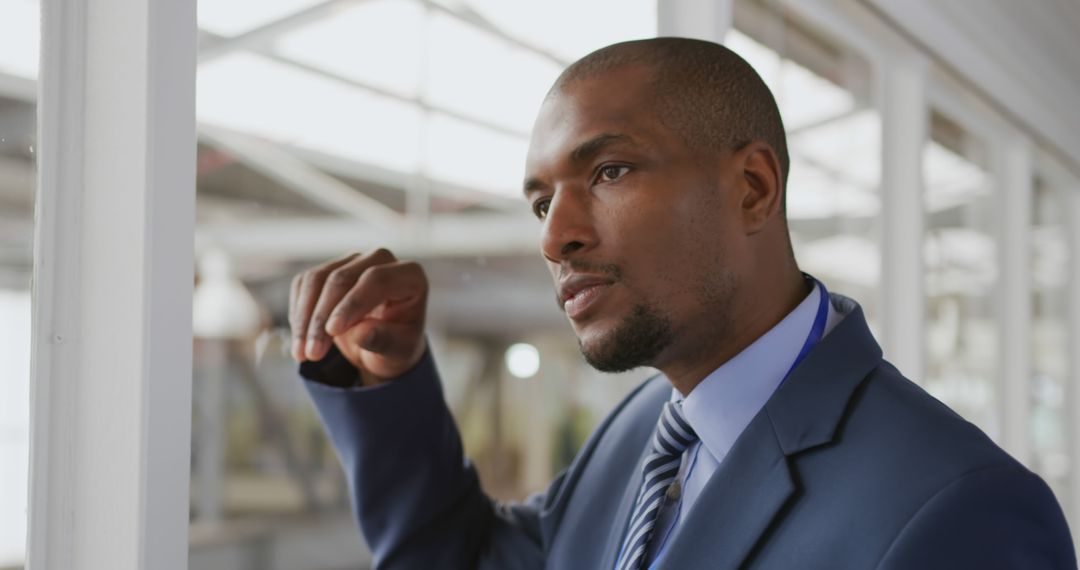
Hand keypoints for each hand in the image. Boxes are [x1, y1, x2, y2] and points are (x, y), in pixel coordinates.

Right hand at [289, 249, 428, 384]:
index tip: (333, 331)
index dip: (352, 304)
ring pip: (317, 280)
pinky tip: (301, 340)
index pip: (376, 279)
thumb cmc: (397, 344)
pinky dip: (298, 314)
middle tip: (312, 354)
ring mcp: (353, 261)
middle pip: (342, 278)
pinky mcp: (329, 268)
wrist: (384, 342)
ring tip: (302, 354)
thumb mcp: (398, 351)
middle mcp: (381, 260)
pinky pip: (304, 285)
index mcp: (410, 276)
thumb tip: (362, 333)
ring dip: (305, 318)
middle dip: (322, 317)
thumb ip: (384, 340)